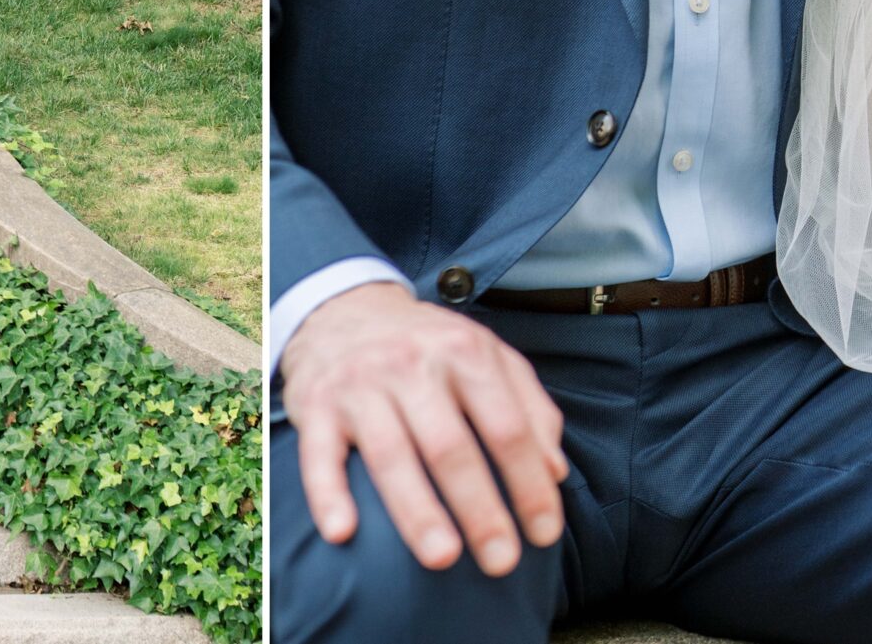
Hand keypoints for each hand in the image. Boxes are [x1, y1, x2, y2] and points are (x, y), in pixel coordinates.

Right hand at [280, 282, 567, 575]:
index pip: (506, 426)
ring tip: (443, 560)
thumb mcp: (487, 354)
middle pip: (451, 446)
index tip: (544, 535)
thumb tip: (555, 472)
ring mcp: (360, 384)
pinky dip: (328, 494)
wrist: (343, 308)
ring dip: (417, 512)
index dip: (529, 484)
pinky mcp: (316, 405)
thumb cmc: (428, 345)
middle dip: (480, 510)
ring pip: (391, 455)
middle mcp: (411, 364)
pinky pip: (319, 454)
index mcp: (463, 351)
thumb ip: (531, 406)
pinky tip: (343, 532)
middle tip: (502, 563)